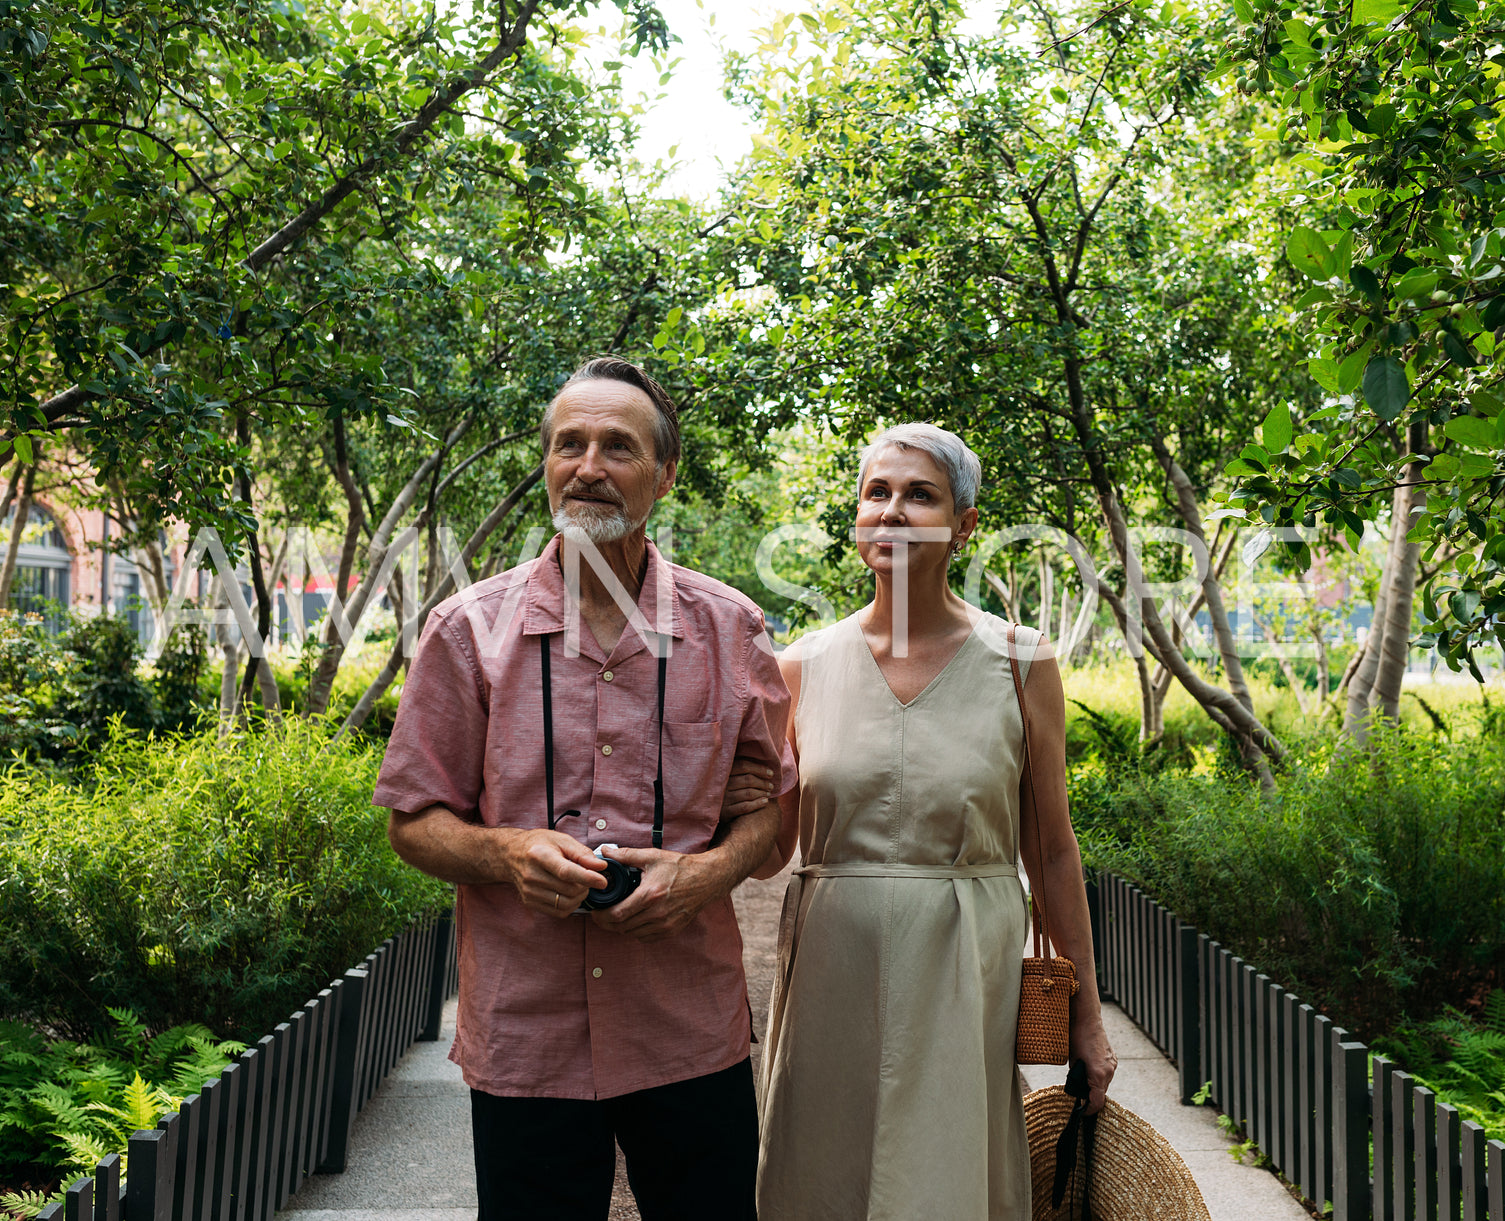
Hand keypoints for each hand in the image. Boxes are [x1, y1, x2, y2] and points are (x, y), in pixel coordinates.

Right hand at [501, 829, 607, 918]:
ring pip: (565, 904)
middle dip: (586, 886)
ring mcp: (529, 891)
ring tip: (580, 885)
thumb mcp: (561, 840)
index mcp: (539, 855)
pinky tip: (570, 894)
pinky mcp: (530, 902)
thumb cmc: (539, 844)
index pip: (566, 872)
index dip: (587, 878)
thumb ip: (582, 853)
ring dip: (579, 897)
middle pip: (568, 889)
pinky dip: (570, 905)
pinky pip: (558, 912)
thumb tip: (601, 867)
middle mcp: (531, 875)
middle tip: (589, 878)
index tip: (602, 881)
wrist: (512, 854)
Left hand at [588, 845, 722, 941]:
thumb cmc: (680, 867)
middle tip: (600, 916)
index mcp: (650, 895)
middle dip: (607, 923)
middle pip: (622, 927)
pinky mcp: (672, 931)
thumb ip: (626, 855)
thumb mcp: (652, 857)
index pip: (618, 914)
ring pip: (632, 934)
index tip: (595, 912)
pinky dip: (636, 932)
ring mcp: (666, 925)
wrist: (707, 879)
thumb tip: (604, 852)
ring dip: (620, 927)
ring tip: (615, 916)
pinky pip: (646, 938)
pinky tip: (634, 920)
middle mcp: (658, 913)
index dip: (601, 917)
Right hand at [721, 755, 774, 818]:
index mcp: (722, 771)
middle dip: (763, 782)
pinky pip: (745, 807)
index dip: (759, 769)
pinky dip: (758, 804)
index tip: (771, 773)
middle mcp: (721, 784)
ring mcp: (722, 798)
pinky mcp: (725, 812)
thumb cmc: (726, 790)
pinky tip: (765, 801)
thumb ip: (742, 769)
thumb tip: (764, 764)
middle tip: (771, 786)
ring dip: (762, 793)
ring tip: (768, 793)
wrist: (710, 811)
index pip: (743, 765)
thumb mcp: (729, 776)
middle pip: (748, 779)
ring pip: (748, 793)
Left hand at [1070, 1010, 1116, 1114]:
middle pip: (1102, 1093)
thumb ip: (1078, 1079)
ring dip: (1096, 1085)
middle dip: (1091, 1097)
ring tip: (1084, 1083)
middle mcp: (1109, 1071)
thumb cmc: (1076, 1039)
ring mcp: (1112, 1064)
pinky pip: (1107, 1073)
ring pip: (1105, 1083)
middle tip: (1080, 1098)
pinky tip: (1091, 1070)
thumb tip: (1079, 1090)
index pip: (1097, 1101)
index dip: (1089, 1110)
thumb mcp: (1073, 1063)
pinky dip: (1100, 1075)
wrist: (1086, 1020)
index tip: (1082, 1112)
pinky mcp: (1113, 1058)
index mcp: (1098, 1075)